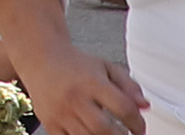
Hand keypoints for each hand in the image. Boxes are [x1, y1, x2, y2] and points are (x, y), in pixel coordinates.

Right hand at [16, 40, 151, 134]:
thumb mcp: (106, 67)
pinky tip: (91, 134)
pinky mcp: (50, 123)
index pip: (123, 107)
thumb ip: (129, 85)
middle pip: (104, 128)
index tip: (140, 128)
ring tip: (111, 134)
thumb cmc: (76, 64)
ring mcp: (60, 112)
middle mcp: (74, 97)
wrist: (40, 58)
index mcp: (91, 81)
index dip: (138, 123)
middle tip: (127, 134)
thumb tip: (144, 106)